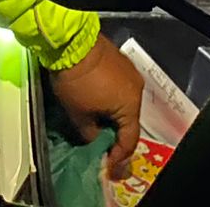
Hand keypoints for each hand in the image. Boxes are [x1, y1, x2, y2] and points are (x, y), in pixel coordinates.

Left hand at [50, 35, 143, 172]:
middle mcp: (137, 89)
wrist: (72, 43)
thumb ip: (91, 135)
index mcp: (130, 105)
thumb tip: (96, 140)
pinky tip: (100, 103)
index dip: (119, 156)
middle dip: (117, 136)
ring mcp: (131, 74)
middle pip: (130, 121)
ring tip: (100, 125)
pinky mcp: (123, 63)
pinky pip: (122, 88)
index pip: (130, 139)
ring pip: (126, 104)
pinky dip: (113, 100)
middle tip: (104, 148)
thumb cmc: (77, 82)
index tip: (108, 166)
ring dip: (114, 116)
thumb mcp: (79, 116)